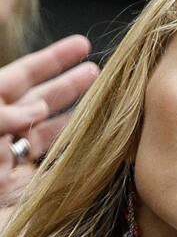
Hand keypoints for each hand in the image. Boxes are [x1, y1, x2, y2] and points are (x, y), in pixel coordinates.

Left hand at [0, 35, 98, 211]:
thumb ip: (1, 113)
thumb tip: (37, 108)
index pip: (22, 76)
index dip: (53, 60)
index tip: (81, 45)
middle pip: (40, 101)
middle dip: (70, 85)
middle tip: (100, 72)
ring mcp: (9, 162)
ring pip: (49, 134)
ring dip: (77, 118)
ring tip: (106, 103)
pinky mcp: (20, 191)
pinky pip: (52, 168)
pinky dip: (73, 155)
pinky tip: (95, 142)